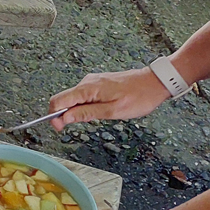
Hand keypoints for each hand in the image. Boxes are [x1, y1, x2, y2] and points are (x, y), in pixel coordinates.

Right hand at [48, 67, 170, 130]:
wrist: (156, 82)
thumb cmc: (139, 97)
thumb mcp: (112, 111)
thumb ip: (86, 113)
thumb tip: (65, 118)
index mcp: (88, 88)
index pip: (58, 101)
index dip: (53, 116)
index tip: (59, 128)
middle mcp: (87, 82)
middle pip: (63, 99)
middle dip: (65, 115)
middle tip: (80, 125)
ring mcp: (92, 82)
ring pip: (73, 98)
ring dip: (77, 111)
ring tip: (97, 116)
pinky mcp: (98, 83)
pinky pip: (83, 95)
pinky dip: (84, 105)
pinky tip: (99, 110)